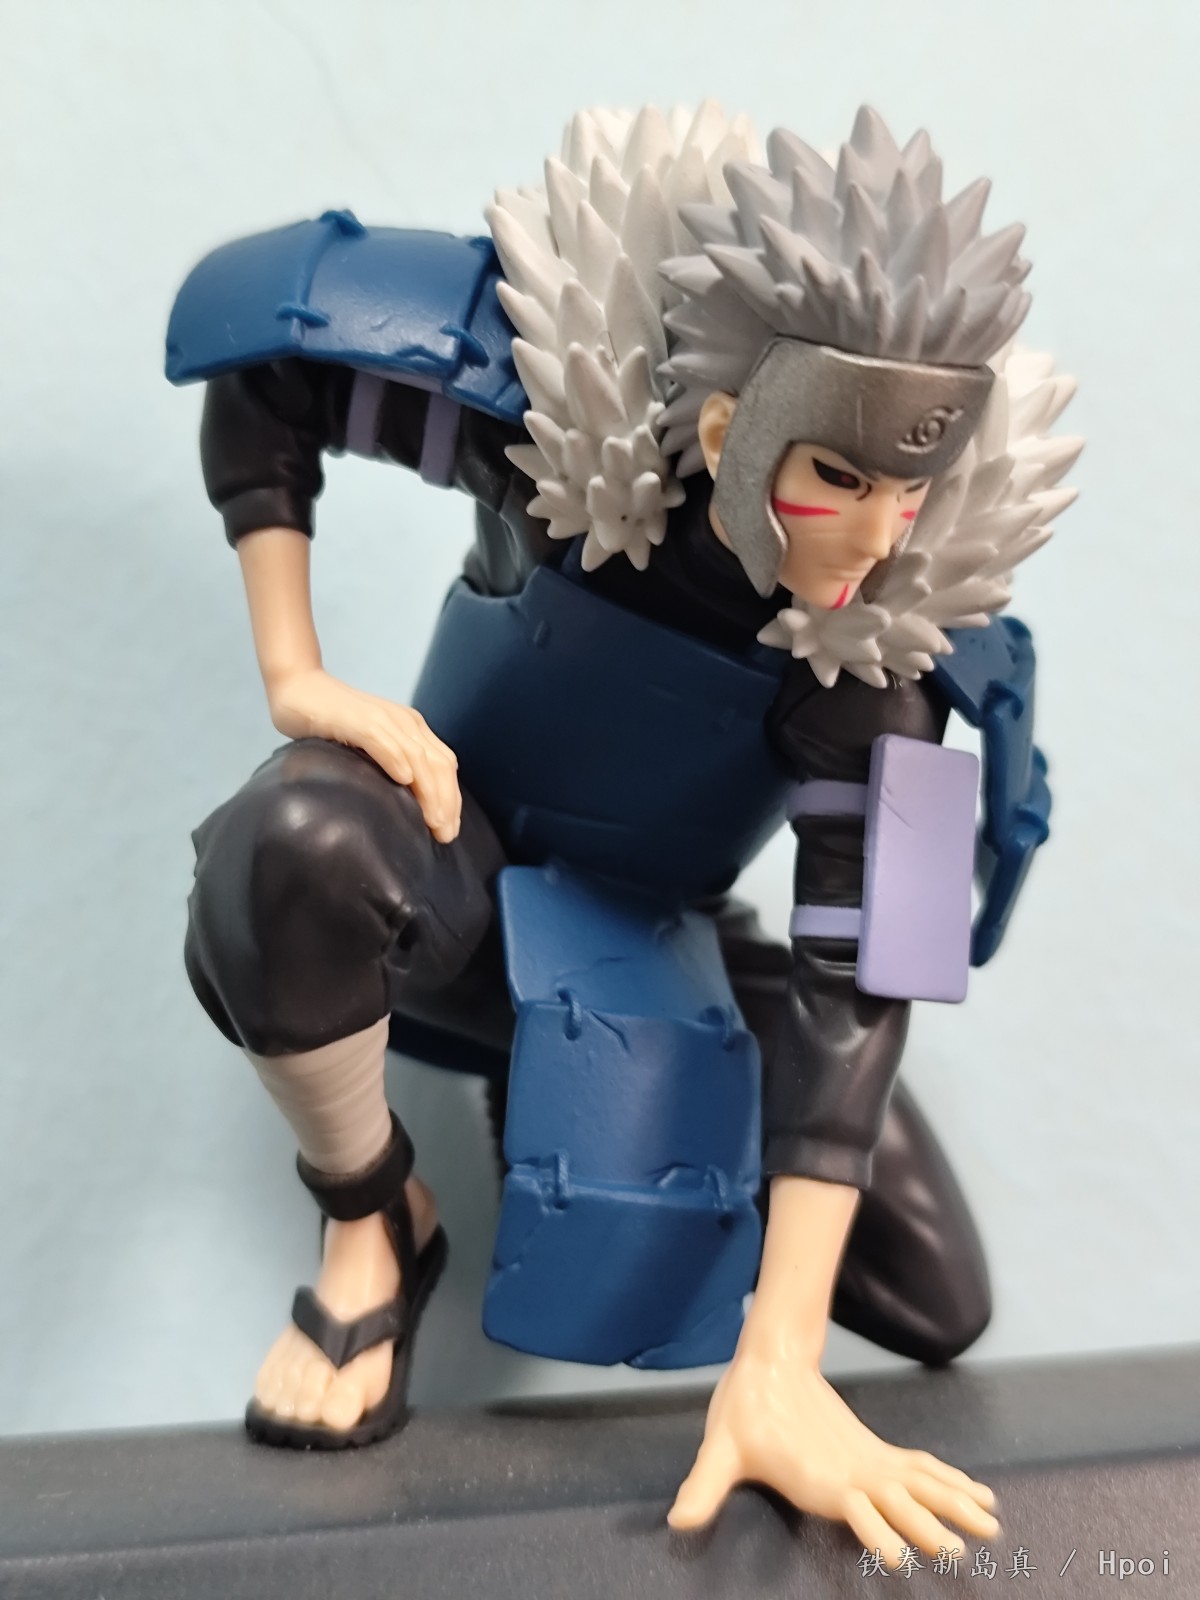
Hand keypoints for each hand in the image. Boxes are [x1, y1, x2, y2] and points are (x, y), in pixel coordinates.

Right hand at [267, 667, 461, 843]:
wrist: (298, 687)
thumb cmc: (330, 724)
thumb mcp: (371, 746)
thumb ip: (390, 766)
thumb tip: (408, 806)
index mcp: (412, 728)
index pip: (445, 765)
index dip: (452, 799)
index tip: (449, 831)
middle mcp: (404, 722)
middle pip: (439, 764)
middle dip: (446, 802)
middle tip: (445, 836)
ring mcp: (382, 719)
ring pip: (417, 757)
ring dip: (429, 791)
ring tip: (432, 821)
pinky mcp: (356, 719)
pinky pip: (381, 740)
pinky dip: (395, 760)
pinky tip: (404, 781)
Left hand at [669, 1335, 998, 1567]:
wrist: (769, 1358)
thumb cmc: (743, 1408)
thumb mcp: (719, 1449)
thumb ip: (703, 1487)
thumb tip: (676, 1522)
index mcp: (820, 1476)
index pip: (855, 1508)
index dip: (878, 1532)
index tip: (904, 1560)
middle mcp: (853, 1470)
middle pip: (901, 1499)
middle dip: (933, 1524)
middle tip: (966, 1551)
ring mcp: (867, 1459)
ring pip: (921, 1482)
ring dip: (955, 1501)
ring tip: (993, 1523)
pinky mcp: (872, 1451)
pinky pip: (920, 1468)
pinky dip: (949, 1481)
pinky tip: (975, 1493)